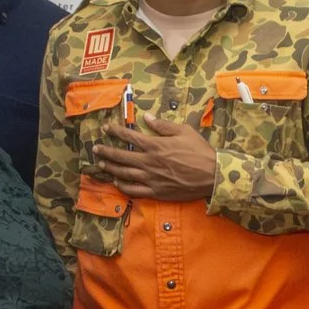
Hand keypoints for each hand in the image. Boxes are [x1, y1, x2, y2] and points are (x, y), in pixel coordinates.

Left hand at [94, 114, 217, 201]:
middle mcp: (149, 162)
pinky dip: (123, 187)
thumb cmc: (200, 151)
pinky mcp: (156, 192)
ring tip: (101, 165)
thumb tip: (147, 117)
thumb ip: (163, 125)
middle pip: (121, 156)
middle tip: (96, 148)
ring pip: (124, 174)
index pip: (129, 137)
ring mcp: (151, 179)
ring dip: (111, 169)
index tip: (106, 128)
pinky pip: (134, 191)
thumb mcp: (184, 131)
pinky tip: (117, 183)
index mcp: (155, 145)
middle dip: (106, 151)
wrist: (212, 175)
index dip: (116, 131)